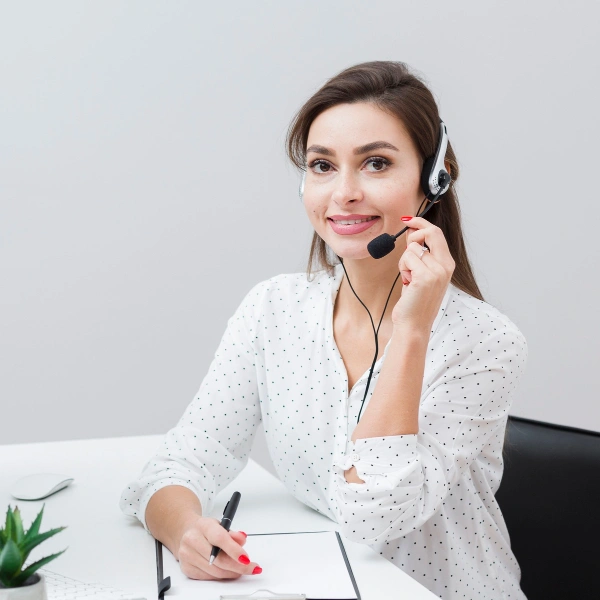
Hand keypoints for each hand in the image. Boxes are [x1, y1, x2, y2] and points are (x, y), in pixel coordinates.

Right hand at [177, 515, 260, 579]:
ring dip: (231, 573)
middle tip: (251, 568)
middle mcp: (192, 540)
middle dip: (238, 566)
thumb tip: (242, 539)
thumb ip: (233, 533)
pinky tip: (228, 571)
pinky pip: (208, 577)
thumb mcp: (221, 525)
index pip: (219, 538)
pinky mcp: (186, 568)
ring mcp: (187, 555)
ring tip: (241, 570)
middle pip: (218, 559)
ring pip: (214, 571)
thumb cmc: (206, 529)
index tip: (246, 559)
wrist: (187, 531)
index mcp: (203, 526)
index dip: (234, 550)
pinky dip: (221, 576)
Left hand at [391, 217, 454, 332]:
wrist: (414, 324)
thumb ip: (422, 254)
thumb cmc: (415, 301)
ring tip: (409, 279)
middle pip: (430, 232)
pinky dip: (402, 268)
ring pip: (412, 248)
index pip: (436, 233)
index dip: (421, 223)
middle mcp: (445, 266)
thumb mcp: (422, 274)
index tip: (408, 220)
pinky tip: (407, 283)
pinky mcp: (425, 277)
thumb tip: (413, 232)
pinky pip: (407, 258)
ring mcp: (437, 271)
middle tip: (407, 254)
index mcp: (447, 264)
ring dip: (404, 262)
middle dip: (414, 235)